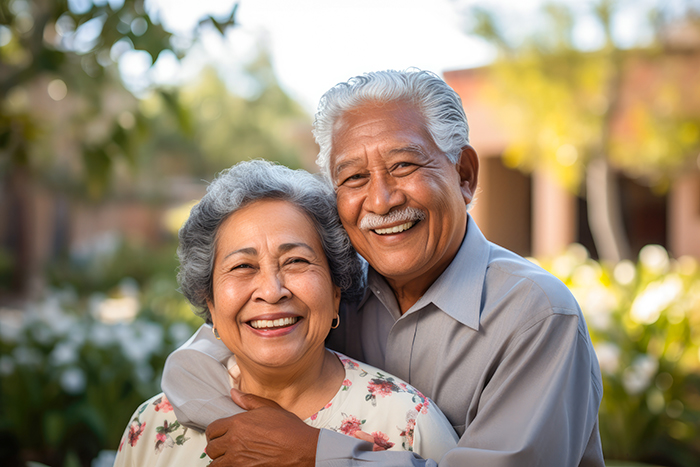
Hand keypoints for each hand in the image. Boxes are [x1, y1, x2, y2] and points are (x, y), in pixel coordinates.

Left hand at [205, 388, 319, 466]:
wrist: (302, 449)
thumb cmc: (289, 429)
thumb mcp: (270, 408)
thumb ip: (249, 401)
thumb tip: (234, 393)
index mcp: (238, 424)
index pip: (212, 429)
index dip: (214, 432)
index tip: (218, 434)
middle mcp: (234, 442)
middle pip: (211, 447)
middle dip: (215, 446)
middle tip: (222, 447)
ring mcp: (238, 460)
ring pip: (215, 463)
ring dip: (219, 460)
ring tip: (226, 458)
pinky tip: (234, 465)